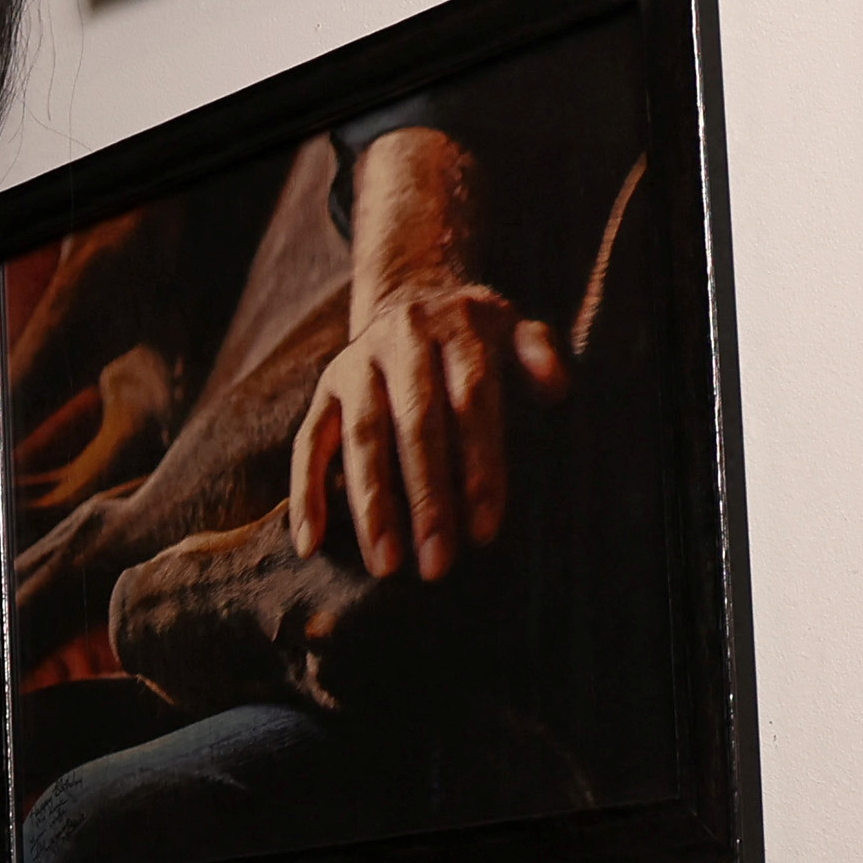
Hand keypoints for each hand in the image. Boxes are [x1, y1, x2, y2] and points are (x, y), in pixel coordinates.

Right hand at [289, 278, 567, 581]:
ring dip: (371, 506)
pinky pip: (308, 445)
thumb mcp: (514, 329)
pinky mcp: (324, 391)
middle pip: (415, 425)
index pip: (471, 402)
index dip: (479, 467)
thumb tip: (556, 385)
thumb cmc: (476, 337)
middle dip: (426, 499)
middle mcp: (401, 340)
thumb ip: (537, 354)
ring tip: (385, 565)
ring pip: (361, 439)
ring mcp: (355, 366)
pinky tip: (310, 544)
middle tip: (437, 564)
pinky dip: (306, 494)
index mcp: (457, 328)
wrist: (412, 297)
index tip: (484, 532)